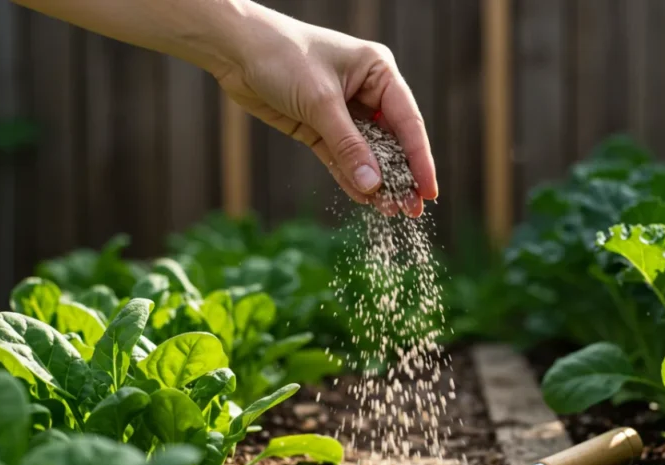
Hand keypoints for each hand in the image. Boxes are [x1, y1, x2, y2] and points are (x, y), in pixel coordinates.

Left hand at [206, 4, 437, 216]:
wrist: (235, 50)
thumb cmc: (284, 58)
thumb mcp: (321, 103)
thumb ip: (348, 146)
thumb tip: (373, 186)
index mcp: (378, 72)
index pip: (408, 122)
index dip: (420, 160)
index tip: (430, 192)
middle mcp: (366, 92)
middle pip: (392, 141)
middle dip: (401, 176)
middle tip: (413, 211)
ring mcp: (342, 112)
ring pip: (367, 154)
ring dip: (377, 182)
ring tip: (391, 213)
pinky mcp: (318, 127)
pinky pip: (341, 158)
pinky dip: (350, 178)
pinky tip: (364, 200)